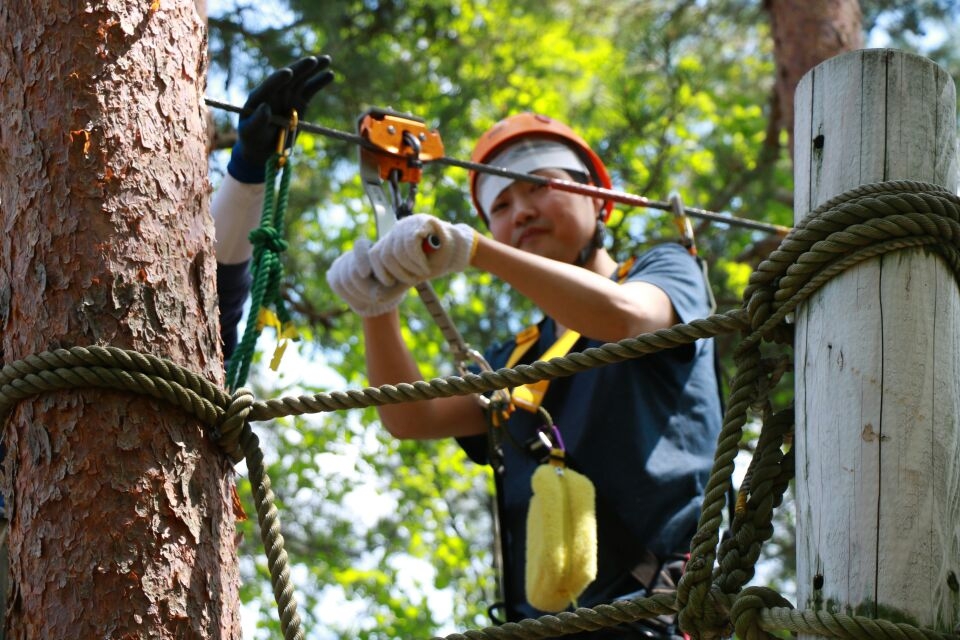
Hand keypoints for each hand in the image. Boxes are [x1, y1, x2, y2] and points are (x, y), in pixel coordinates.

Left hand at [228, 55, 333, 181]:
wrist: (263, 147)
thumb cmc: (253, 140)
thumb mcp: (250, 132)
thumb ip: (257, 121)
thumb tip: (265, 107)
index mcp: (259, 96)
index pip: (269, 84)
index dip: (278, 78)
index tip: (288, 73)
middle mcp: (274, 91)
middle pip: (289, 77)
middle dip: (300, 68)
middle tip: (312, 61)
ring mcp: (288, 95)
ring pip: (302, 79)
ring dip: (314, 69)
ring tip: (327, 60)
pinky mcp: (299, 102)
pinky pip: (311, 89)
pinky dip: (319, 81)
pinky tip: (330, 74)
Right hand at [326, 238, 408, 316]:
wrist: (381, 295)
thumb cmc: (394, 286)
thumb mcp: (399, 283)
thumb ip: (390, 284)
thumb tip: (377, 294)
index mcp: (373, 246)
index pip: (360, 245)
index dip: (361, 259)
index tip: (366, 273)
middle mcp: (356, 252)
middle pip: (352, 268)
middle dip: (364, 287)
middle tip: (375, 297)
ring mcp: (343, 262)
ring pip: (343, 278)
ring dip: (358, 293)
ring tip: (370, 299)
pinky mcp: (335, 273)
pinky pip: (337, 284)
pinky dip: (348, 295)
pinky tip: (359, 300)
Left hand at [368, 214, 476, 285]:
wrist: (458, 253)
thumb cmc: (435, 263)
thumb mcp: (411, 276)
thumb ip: (395, 286)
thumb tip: (377, 299)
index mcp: (392, 240)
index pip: (374, 254)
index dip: (378, 271)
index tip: (389, 283)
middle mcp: (398, 229)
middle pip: (385, 255)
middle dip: (399, 273)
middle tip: (413, 279)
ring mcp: (409, 223)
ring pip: (398, 251)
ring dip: (411, 267)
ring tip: (423, 272)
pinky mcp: (422, 222)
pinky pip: (410, 244)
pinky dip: (417, 260)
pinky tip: (425, 266)